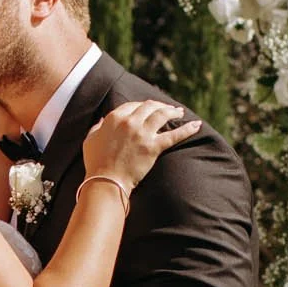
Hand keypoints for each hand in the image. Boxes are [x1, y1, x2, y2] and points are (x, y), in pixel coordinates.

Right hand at [82, 98, 200, 192]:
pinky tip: (197, 125)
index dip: (143, 105)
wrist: (105, 181)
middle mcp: (130, 122)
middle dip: (160, 105)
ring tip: (179, 112)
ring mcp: (142, 134)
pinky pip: (174, 135)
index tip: (149, 108)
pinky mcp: (153, 147)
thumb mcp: (90, 141)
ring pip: (163, 115)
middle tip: (167, 108)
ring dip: (173, 111)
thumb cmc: (96, 163)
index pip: (133, 105)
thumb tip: (102, 122)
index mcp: (114, 118)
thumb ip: (97, 128)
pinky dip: (187, 129)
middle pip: (149, 106)